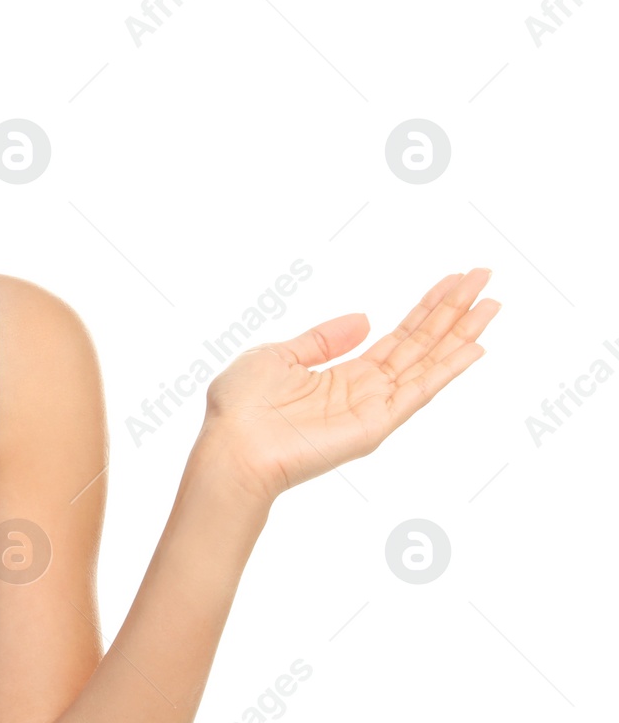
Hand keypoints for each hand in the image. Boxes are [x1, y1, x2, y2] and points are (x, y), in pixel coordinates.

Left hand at [197, 268, 500, 502]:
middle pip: (421, 344)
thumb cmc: (241, 407)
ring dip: (462, 333)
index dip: (427, 308)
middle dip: (454, 311)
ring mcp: (374, 409)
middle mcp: (365, 391)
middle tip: (485, 276)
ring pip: (428, 362)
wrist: (230, 446)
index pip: (398, 337)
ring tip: (492, 302)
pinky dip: (448, 369)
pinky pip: (419, 392)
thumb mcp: (278, 355)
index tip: (454, 280)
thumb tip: (366, 319)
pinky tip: (476, 347)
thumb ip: (323, 339)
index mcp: (341, 375)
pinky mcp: (375, 426)